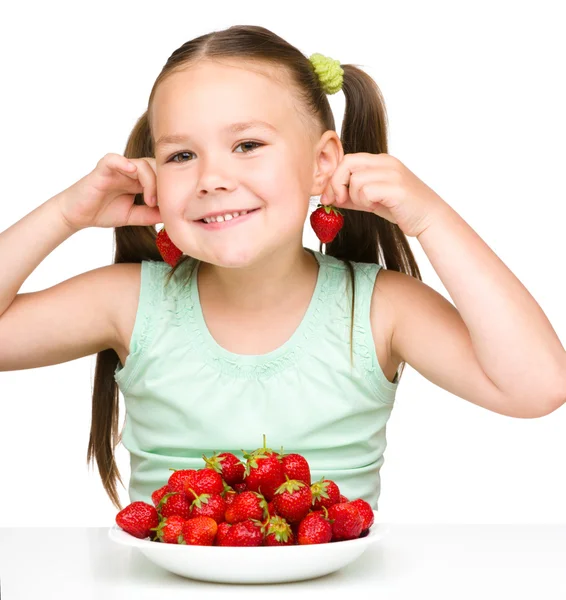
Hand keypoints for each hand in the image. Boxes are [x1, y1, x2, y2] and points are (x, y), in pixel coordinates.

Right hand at [57, 153, 160, 230]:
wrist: (77, 215)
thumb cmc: (102, 212)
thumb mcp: (133, 216)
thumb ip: (151, 215)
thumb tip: (172, 217)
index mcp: (139, 180)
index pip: (161, 175)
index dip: (169, 188)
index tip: (169, 207)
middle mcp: (130, 171)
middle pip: (156, 166)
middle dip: (163, 183)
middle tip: (160, 204)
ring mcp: (117, 169)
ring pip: (141, 163)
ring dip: (150, 181)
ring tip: (149, 201)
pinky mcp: (102, 169)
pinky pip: (114, 159)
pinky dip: (124, 163)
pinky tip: (132, 172)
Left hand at [319, 152, 447, 237]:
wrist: (430, 219)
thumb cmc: (402, 209)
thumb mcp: (372, 200)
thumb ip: (352, 196)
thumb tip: (329, 197)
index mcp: (381, 161)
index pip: (347, 159)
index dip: (333, 178)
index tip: (328, 197)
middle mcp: (387, 162)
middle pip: (347, 163)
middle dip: (335, 184)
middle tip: (336, 201)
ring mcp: (393, 173)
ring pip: (355, 179)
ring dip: (354, 197)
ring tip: (368, 204)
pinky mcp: (396, 188)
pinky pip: (366, 191)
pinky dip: (365, 202)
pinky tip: (376, 206)